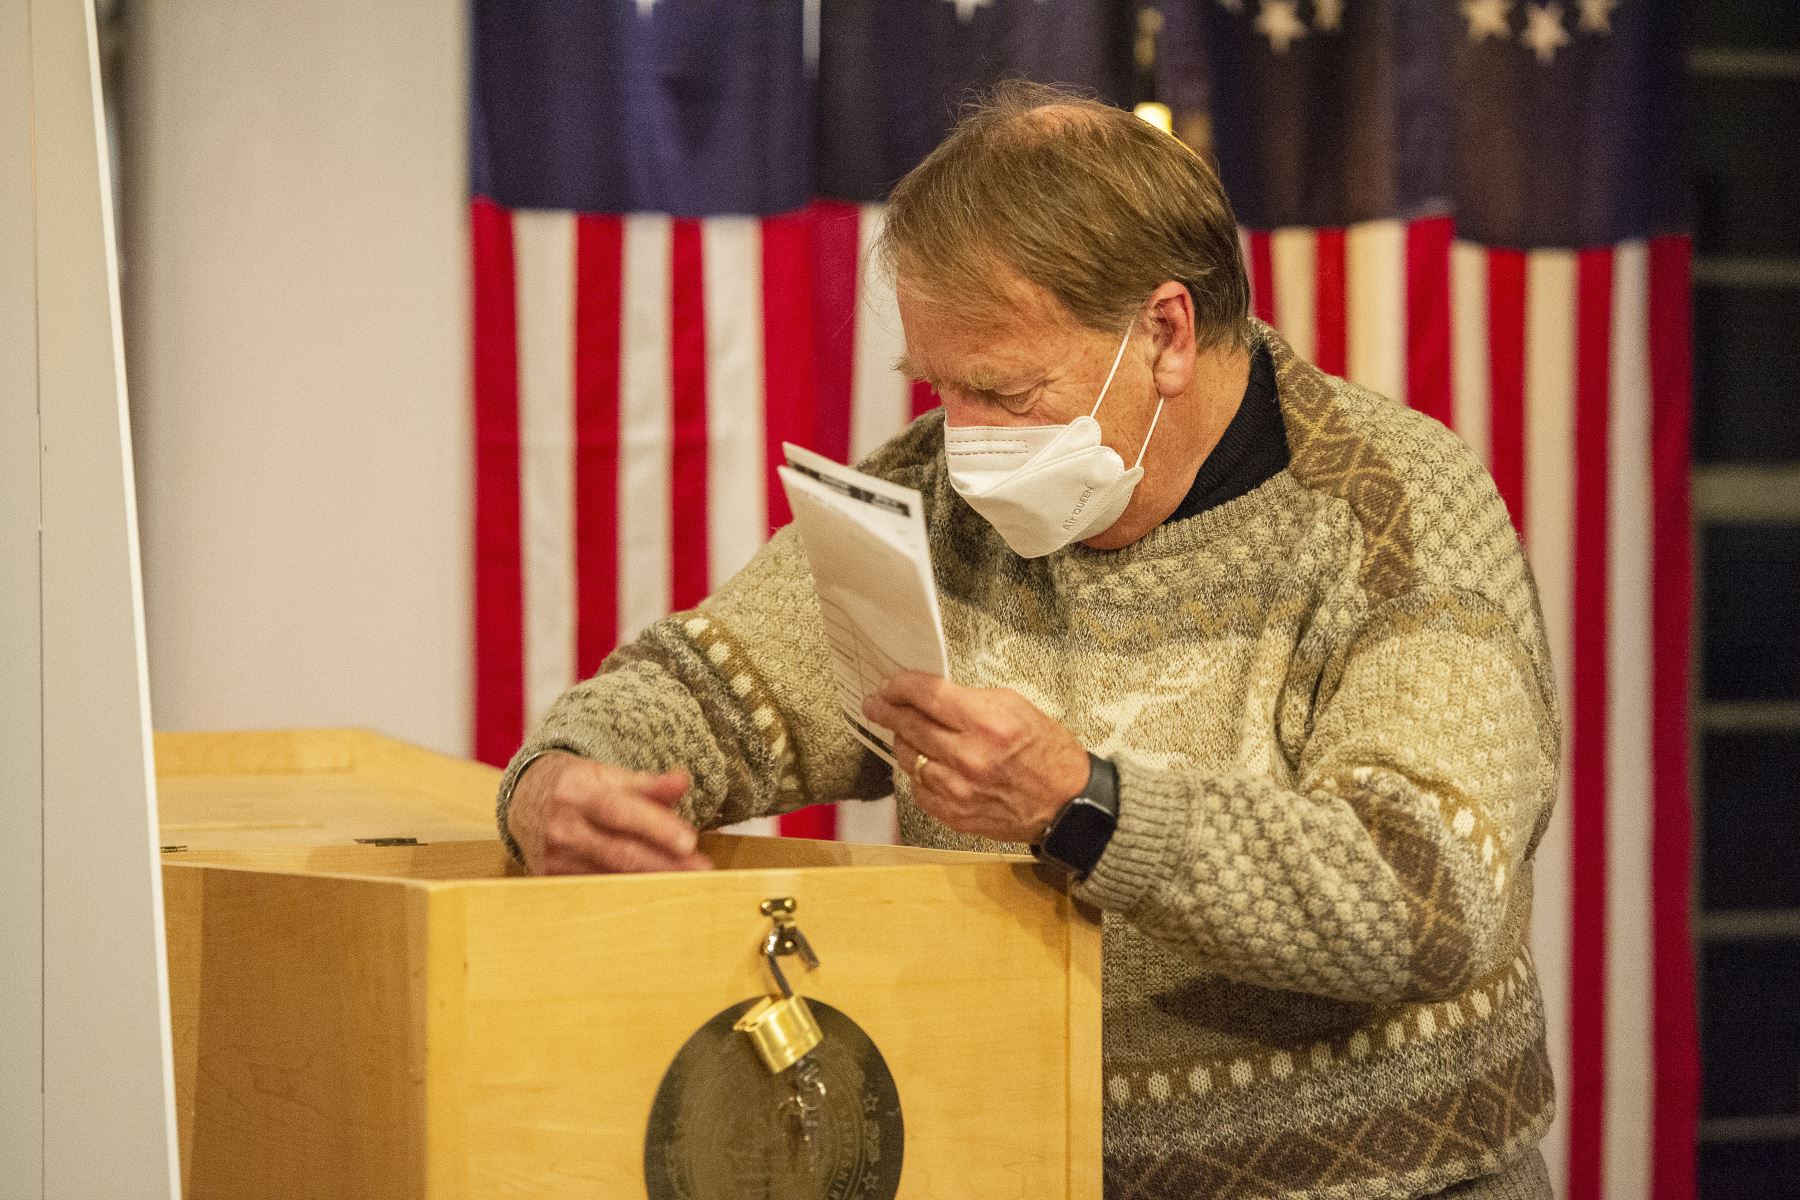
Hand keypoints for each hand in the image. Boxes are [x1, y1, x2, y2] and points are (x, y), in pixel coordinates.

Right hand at [506, 751, 712, 875]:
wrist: (524, 800)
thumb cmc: (577, 786)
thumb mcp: (607, 776)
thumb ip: (648, 784)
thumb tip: (682, 781)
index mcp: (579, 793)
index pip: (621, 811)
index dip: (655, 827)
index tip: (689, 841)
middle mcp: (564, 827)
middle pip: (619, 851)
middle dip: (663, 864)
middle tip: (701, 871)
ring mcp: (556, 858)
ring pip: (611, 877)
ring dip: (652, 883)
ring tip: (687, 886)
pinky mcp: (553, 880)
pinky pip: (597, 890)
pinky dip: (628, 895)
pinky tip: (654, 898)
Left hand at [862, 674, 1089, 843]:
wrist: (1067, 804)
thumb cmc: (1046, 751)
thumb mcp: (1016, 707)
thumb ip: (971, 699)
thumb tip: (931, 695)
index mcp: (987, 723)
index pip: (927, 696)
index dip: (901, 686)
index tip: (890, 684)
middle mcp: (969, 757)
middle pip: (909, 726)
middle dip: (886, 711)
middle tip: (875, 704)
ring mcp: (958, 790)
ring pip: (909, 758)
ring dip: (904, 742)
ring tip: (906, 733)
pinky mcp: (955, 814)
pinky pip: (919, 788)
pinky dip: (920, 772)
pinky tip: (927, 763)